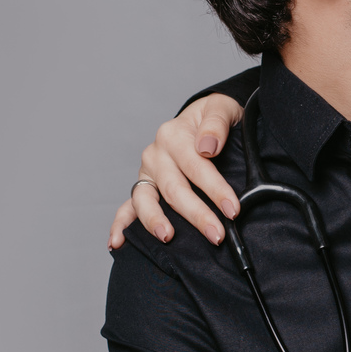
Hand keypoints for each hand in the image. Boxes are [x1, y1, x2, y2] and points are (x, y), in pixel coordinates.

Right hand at [108, 94, 244, 249]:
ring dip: (155, 221)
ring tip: (167, 237)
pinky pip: (128, 207)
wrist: (205, 120)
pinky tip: (117, 243)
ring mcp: (147, 173)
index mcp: (173, 135)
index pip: (196, 167)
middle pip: (174, 189)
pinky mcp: (143, 187)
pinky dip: (120, 225)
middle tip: (216, 234)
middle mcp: (155, 154)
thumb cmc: (215, 118)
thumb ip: (216, 124)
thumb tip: (207, 147)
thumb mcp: (222, 108)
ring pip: (145, 200)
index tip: (233, 210)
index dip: (216, 190)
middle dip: (196, 214)